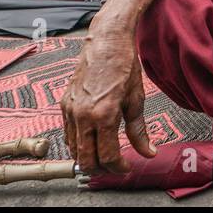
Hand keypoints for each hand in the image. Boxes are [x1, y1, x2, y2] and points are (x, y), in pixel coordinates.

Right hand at [60, 29, 153, 173]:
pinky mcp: (64, 105)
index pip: (108, 156)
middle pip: (86, 160)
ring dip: (88, 159)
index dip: (119, 168)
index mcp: (103, 115)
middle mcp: (83, 116)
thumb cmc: (123, 67)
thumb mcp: (136, 100)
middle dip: (101, 169)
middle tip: (114, 167)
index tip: (127, 167)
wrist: (106, 42)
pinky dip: (78, 144)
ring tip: (103, 157)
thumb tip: (148, 153)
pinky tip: (91, 141)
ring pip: (74, 150)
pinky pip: (68, 134)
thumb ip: (139, 131)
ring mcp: (70, 110)